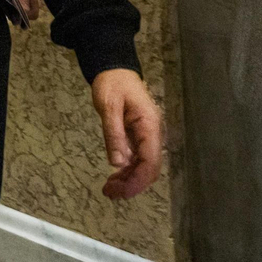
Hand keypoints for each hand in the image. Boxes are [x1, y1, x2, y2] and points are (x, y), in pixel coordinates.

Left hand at [90, 69, 162, 200]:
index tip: (122, 192)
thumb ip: (114, 134)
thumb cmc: (112, 83)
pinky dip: (127, 170)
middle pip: (149, 167)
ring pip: (143, 165)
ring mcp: (146, 135)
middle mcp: (152, 133)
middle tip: (110, 193)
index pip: (150, 161)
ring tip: (109, 189)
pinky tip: (115, 176)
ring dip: (129, 179)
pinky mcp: (138, 135)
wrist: (114, 68)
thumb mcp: (109, 106)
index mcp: (149, 125)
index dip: (138, 180)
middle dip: (132, 184)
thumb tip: (118, 163)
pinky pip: (137, 158)